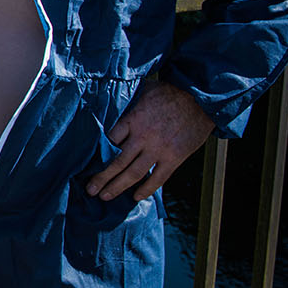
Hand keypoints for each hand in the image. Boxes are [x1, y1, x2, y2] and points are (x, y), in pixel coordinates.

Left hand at [87, 81, 214, 201]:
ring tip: (104, 197)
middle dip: (102, 177)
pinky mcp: (174, 158)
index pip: (109, 141)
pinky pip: (158, 178)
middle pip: (117, 161)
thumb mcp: (143, 90)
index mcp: (133, 120)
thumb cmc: (171, 92)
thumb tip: (110, 99)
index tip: (86, 164)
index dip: (97, 154)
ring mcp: (159, 150)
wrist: (201, 99)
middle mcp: (143, 137)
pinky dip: (146, 189)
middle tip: (90, 190)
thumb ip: (127, 101)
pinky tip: (135, 197)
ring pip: (134, 173)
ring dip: (117, 187)